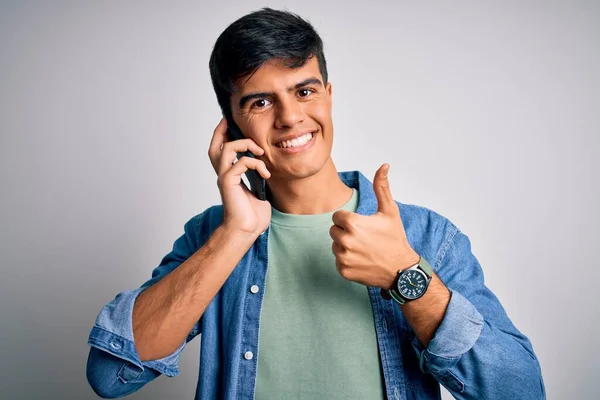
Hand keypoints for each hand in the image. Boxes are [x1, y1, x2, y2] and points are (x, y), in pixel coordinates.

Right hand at [208, 118, 271, 235]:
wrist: (246, 231)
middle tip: (230, 121)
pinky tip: (265, 173)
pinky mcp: (229, 182)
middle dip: (222, 130)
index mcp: (230, 176)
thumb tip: (267, 171)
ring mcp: (225, 178)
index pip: (221, 151)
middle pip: (215, 146)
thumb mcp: (259, 192)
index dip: (223, 136)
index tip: (231, 124)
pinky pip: (240, 162)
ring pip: (227, 148)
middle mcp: (224, 174)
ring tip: (260, 152)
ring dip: (245, 145)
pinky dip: (255, 163)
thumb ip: (259, 179)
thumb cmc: (252, 217)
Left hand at [329, 164, 419, 288]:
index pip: (337, 216)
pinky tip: (362, 260)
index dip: (349, 219)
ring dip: (345, 246)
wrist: (401, 270)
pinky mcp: (343, 270)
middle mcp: (346, 241)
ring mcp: (344, 257)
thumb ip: (382, 187)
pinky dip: (347, 260)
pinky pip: (337, 260)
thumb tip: (384, 166)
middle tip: (364, 237)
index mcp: (353, 223)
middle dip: (345, 231)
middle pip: (333, 230)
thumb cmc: (395, 238)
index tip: (362, 225)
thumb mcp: (390, 211)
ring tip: (364, 248)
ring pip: (335, 245)